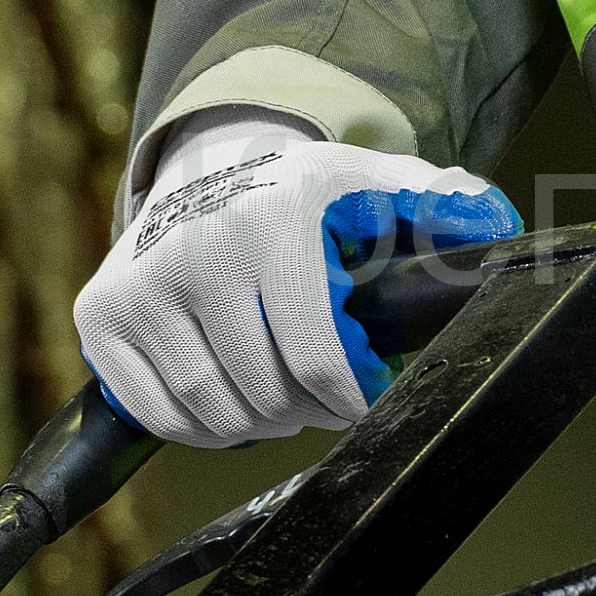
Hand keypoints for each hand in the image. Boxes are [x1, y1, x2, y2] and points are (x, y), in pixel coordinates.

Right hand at [75, 120, 519, 446]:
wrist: (208, 168)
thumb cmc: (306, 195)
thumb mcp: (377, 184)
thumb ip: (441, 204)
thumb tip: (494, 227)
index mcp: (274, 219)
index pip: (318, 355)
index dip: (350, 396)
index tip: (363, 395)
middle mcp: (198, 249)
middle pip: (266, 393)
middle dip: (307, 409)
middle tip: (322, 395)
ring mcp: (140, 284)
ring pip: (214, 413)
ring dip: (259, 423)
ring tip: (283, 396)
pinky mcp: (100, 315)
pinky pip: (159, 416)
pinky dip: (202, 428)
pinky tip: (232, 400)